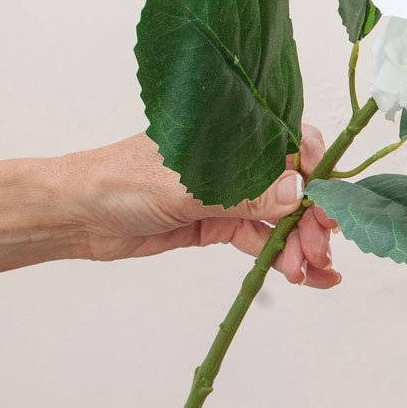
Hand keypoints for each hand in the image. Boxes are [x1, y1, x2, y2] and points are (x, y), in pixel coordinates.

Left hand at [62, 127, 340, 288]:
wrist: (79, 215)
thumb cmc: (121, 181)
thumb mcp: (187, 187)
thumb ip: (245, 193)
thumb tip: (299, 193)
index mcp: (232, 132)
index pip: (290, 142)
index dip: (316, 173)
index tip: (327, 206)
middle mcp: (236, 159)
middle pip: (292, 186)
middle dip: (312, 220)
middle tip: (319, 252)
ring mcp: (229, 192)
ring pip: (281, 217)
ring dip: (301, 244)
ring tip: (315, 273)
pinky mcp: (219, 223)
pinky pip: (261, 239)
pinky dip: (282, 256)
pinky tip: (303, 275)